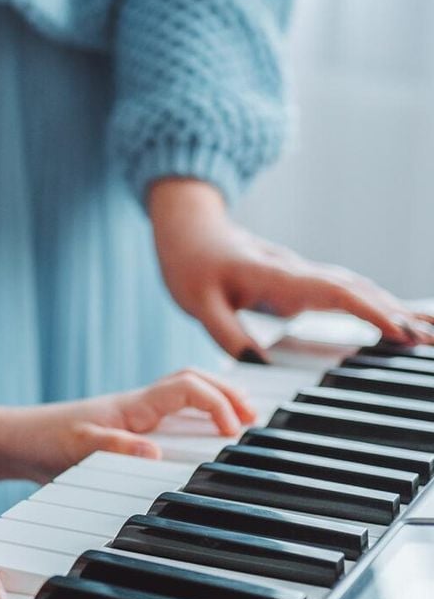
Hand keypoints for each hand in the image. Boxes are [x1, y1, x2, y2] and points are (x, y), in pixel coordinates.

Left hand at [7, 369, 255, 484]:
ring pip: (184, 393)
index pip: (186, 387)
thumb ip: (115, 449)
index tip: (233, 430)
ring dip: (215, 400)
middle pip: (193, 382)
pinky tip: (205, 433)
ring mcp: (134, 413)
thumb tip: (157, 452)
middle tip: (255, 416)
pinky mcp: (129, 427)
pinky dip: (197, 414)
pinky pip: (172, 412)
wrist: (18, 441)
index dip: (216, 402)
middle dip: (227, 392)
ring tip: (243, 420)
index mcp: (133, 404)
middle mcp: (138, 404)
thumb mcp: (79, 450)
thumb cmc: (46, 441)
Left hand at [148, 178, 433, 360]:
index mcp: (276, 276)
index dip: (370, 311)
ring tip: (430, 333)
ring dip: (395, 308)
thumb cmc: (191, 264)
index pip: (335, 292)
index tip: (401, 332)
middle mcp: (297, 273)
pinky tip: (400, 319)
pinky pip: (347, 292)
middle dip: (398, 313)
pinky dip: (378, 304)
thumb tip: (256, 366)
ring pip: (358, 289)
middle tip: (433, 341)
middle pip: (358, 290)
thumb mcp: (196, 300)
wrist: (188, 232)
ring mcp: (302, 275)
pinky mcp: (302, 281)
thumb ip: (225, 332)